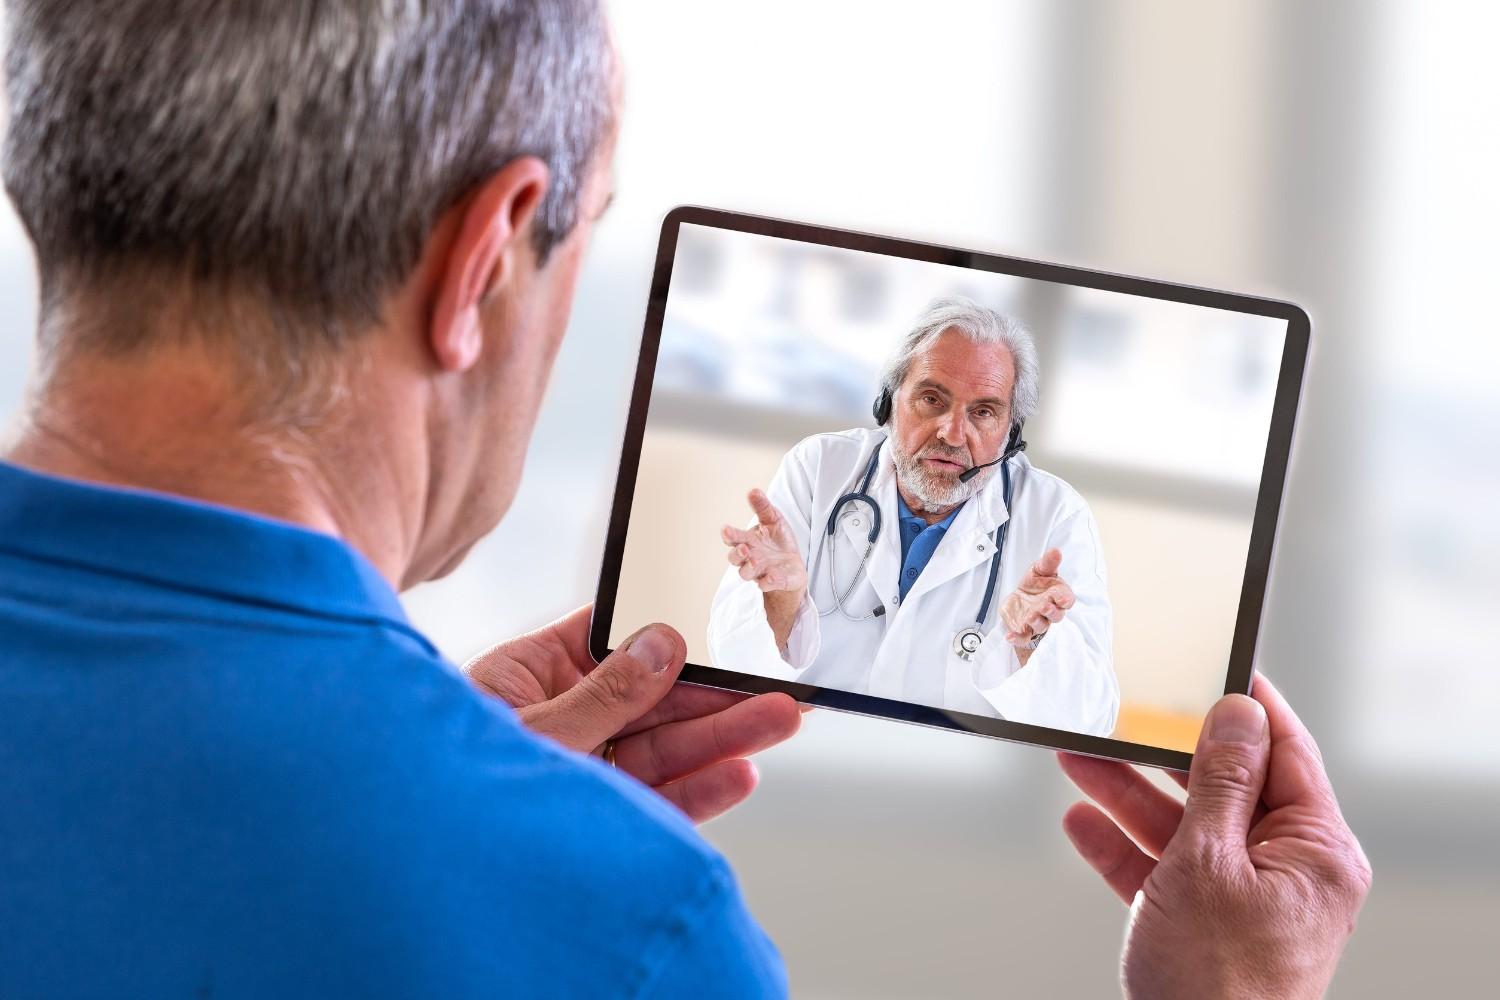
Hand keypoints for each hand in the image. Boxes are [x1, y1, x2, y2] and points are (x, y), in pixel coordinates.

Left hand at [464, 605, 802, 823]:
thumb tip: (660, 645)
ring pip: (664, 748)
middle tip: (771, 682)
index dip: (667, 632)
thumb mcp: (532, 731)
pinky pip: (655, 797)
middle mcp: (560, 718)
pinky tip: (738, 773)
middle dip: (717, 693)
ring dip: (724, 737)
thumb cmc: (445, 789)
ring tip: (779, 722)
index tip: (720, 628)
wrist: (420, 867)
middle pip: (652, 698)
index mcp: (527, 675)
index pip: (608, 639)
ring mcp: (583, 769)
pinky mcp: (598, 814)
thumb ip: (601, 694)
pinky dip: (697, 789)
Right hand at [721, 489, 807, 596]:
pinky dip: (769, 581)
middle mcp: (750, 557)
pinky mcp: (774, 582)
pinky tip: (772, 576)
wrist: (792, 565)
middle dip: (737, 553)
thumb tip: (753, 490)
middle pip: (734, 558)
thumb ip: (763, 507)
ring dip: (749, 567)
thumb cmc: (778, 540)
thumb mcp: (773, 519)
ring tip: (755, 559)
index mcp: (748, 541)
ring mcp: (760, 571)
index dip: (729, 535)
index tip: (725, 529)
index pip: (734, 538)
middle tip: (744, 548)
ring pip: (746, 573)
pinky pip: (767, 584)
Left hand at [999, 547, 1073, 645]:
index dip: (1065, 600)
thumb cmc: (1036, 584)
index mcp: (1058, 596)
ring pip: (1041, 625)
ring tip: (1030, 616)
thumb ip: (1048, 563)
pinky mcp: (1024, 629)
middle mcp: (1050, 611)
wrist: (1021, 597)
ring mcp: (1037, 621)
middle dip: (1051, 611)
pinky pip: (1023, 637)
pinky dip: (1017, 639)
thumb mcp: (1040, 570)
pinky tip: (1009, 636)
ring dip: (1036, 622)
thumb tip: (1056, 551)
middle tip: (1044, 606)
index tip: (1062, 598)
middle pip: (1056, 615)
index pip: (1066, 600)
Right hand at [1057, 673, 1371, 999]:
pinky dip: (1121, 846)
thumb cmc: (1219, 987)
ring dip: (1127, 794)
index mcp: (1315, 851)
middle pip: (1222, 786)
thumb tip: (1238, 713)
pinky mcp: (1204, 925)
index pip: (1285, 752)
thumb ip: (1220, 782)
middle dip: (1161, 752)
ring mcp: (1243, 899)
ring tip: (1078, 757)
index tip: (1214, 662)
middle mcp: (1286, 870)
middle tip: (1124, 712)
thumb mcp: (1209, 864)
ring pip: (1183, 825)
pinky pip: (1162, 869)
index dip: (1247, 705)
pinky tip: (1082, 821)